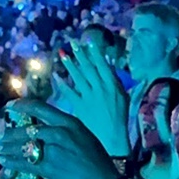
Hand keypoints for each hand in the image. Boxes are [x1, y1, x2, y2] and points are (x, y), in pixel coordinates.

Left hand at [0, 101, 118, 178]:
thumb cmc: (96, 161)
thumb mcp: (84, 137)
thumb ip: (63, 132)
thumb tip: (42, 132)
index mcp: (70, 123)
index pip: (40, 108)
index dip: (21, 105)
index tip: (9, 106)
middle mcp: (60, 133)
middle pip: (27, 129)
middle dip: (10, 133)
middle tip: (0, 136)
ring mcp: (53, 151)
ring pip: (22, 146)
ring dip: (7, 148)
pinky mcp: (48, 168)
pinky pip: (24, 163)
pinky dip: (11, 162)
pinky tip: (3, 161)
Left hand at [54, 38, 129, 155]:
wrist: (113, 137)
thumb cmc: (119, 117)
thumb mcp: (122, 96)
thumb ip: (115, 80)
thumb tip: (108, 65)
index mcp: (113, 85)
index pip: (102, 65)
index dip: (95, 52)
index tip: (88, 41)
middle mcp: (101, 89)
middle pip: (89, 68)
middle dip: (80, 54)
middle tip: (72, 42)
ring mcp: (90, 97)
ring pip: (79, 77)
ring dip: (70, 65)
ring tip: (62, 53)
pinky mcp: (80, 107)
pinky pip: (70, 93)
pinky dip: (63, 84)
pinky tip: (56, 76)